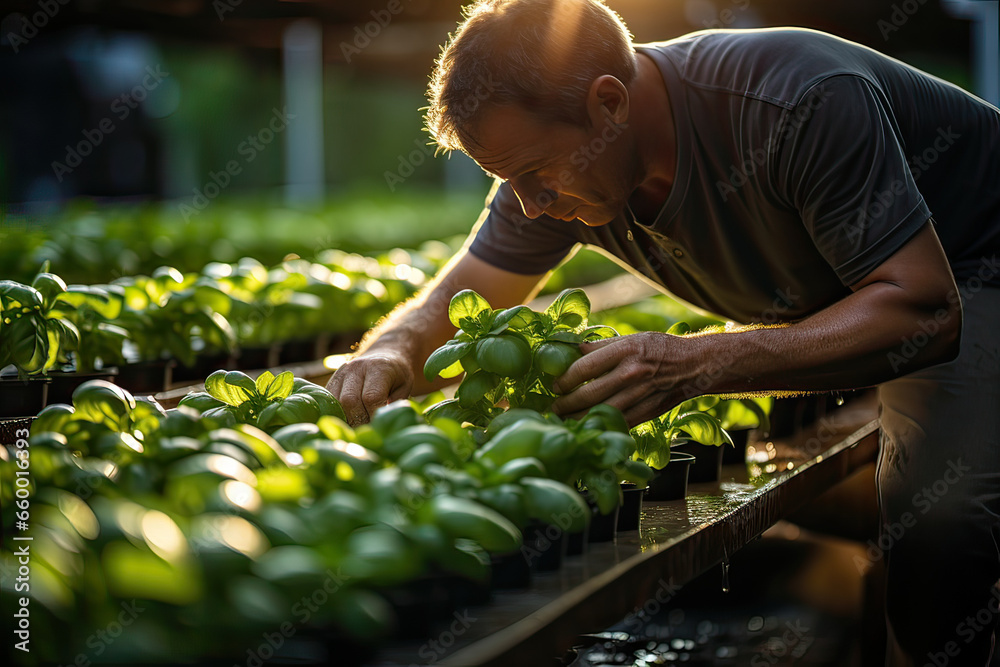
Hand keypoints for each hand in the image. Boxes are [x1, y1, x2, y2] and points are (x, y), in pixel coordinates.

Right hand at [326, 350, 414, 425]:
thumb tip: (381, 425)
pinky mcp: (332, 380)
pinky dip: (339, 414)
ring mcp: (341, 373)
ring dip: (347, 419)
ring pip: (337, 403)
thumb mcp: (404, 388)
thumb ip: (393, 405)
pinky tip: (350, 419)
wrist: (384, 356)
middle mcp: (356, 368)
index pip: (371, 397)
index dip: (374, 416)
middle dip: (359, 421)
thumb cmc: (397, 377)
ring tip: (360, 426)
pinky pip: (330, 402)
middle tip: (368, 430)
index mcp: (379, 368)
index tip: (379, 426)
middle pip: (350, 401)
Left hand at [550, 331, 701, 426]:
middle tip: (553, 407)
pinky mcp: (647, 413)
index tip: (555, 385)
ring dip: (578, 419)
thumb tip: (570, 350)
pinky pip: (618, 423)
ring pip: (601, 413)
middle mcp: (632, 373)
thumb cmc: (658, 348)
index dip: (564, 379)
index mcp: (625, 350)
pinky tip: (588, 426)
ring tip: (564, 420)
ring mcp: (640, 395)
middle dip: (565, 404)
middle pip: (589, 394)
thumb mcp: (630, 339)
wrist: (694, 365)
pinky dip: (601, 426)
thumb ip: (601, 346)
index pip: (584, 367)